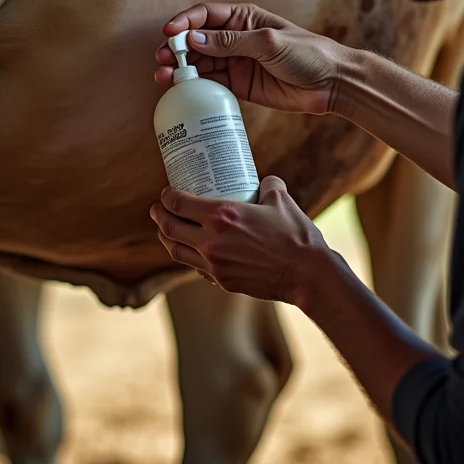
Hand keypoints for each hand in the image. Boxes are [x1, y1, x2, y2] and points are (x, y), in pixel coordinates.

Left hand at [150, 176, 330, 303]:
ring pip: (177, 252)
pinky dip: (188, 256)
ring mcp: (214, 265)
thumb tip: (264, 181)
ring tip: (165, 230)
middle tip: (157, 209)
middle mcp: (211, 241)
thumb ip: (268, 185)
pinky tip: (191, 250)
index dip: (167, 197)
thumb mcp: (281, 199)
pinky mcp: (222, 282)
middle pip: (170, 229)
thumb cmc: (295, 235)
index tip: (166, 193)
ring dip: (166, 239)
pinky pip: (195, 267)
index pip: (179, 204)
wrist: (307, 274)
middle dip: (159, 217)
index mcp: (222, 216)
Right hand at [155, 2, 346, 114]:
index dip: (185, 22)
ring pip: (201, 63)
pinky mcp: (240, 85)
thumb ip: (231, 42)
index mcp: (244, 19)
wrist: (332, 84)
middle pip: (197, 40)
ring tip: (164, 77)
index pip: (206, 15)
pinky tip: (183, 90)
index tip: (169, 33)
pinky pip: (212, 83)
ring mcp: (237, 63)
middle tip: (162, 59)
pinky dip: (196, 86)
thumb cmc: (308, 54)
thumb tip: (194, 39)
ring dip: (181, 69)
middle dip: (176, 48)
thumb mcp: (269, 42)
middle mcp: (237, 39)